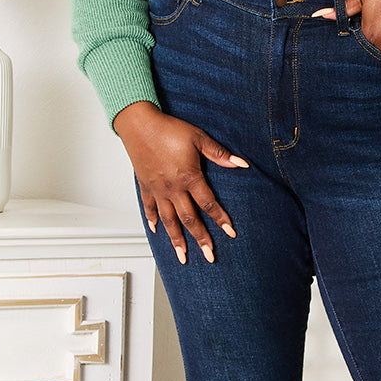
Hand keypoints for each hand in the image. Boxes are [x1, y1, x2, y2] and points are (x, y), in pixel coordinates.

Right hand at [113, 101, 247, 263]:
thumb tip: (241, 164)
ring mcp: (157, 190)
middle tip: (210, 255)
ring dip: (176, 240)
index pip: (208, 204)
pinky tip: (157, 231)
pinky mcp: (145, 186)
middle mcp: (173, 189)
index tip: (230, 233)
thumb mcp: (199, 138)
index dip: (220, 219)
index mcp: (188, 177)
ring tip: (183, 256)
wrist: (139, 124)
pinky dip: (153, 220)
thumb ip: (220, 154)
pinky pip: (149, 208)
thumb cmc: (168, 129)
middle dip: (201, 239)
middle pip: (189, 219)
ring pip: (169, 220)